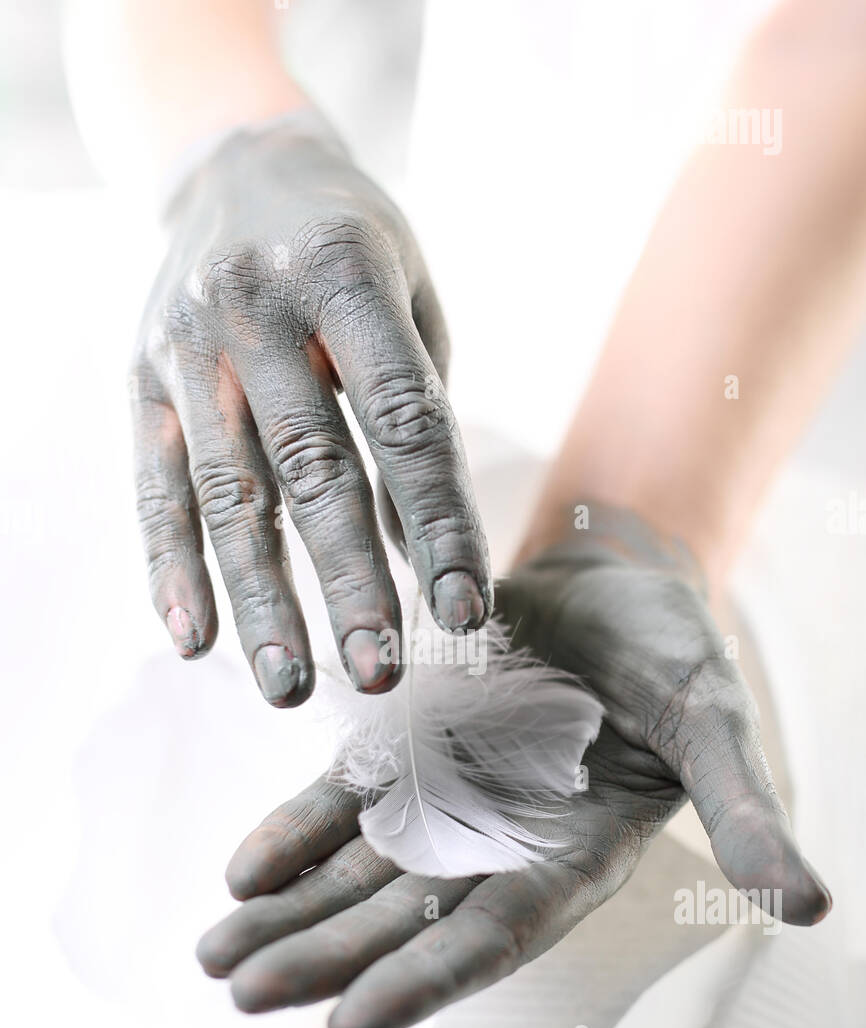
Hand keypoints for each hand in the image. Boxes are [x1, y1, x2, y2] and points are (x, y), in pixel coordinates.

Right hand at [129, 114, 490, 705]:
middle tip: (381, 674)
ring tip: (289, 689)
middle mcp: (258, 307)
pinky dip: (171, 568)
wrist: (229, 162)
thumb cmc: (349, 245)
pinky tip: (196, 642)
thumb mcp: (408, 293)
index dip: (437, 523)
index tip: (467, 613)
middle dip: (349, 582)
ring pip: (228, 493)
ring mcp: (187, 345)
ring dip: (260, 601)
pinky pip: (153, 486)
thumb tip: (416, 548)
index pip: (404, 421)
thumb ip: (416, 409)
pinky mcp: (139, 381)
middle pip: (312, 468)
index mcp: (346, 272)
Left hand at [197, 504, 830, 1027]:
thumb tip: (812, 907)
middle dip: (324, 959)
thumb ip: (744, 812)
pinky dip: (293, 838)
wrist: (614, 581)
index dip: (423, 979)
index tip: (346, 1025)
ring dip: (290, 918)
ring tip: (213, 962)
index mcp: (571, 859)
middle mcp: (498, 848)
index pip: (492, 935)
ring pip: (358, 877)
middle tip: (240, 995)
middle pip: (402, 920)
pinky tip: (238, 877)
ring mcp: (447, 804)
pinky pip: (343, 805)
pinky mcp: (409, 755)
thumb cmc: (673, 652)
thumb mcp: (714, 724)